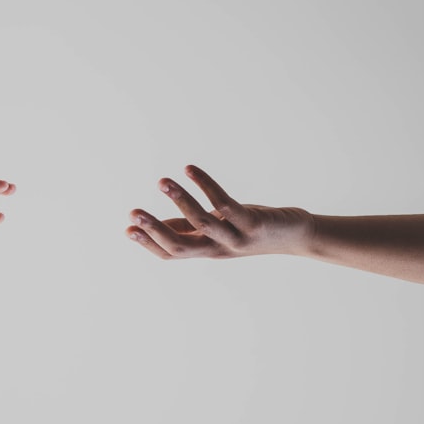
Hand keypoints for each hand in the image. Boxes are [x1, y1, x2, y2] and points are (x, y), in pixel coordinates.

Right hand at [126, 164, 314, 259]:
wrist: (296, 236)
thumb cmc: (251, 230)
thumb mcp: (217, 232)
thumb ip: (188, 230)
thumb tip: (156, 227)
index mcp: (206, 251)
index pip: (172, 254)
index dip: (149, 244)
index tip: (126, 229)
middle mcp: (219, 248)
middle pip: (182, 246)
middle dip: (156, 230)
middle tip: (133, 212)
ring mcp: (236, 237)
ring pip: (202, 223)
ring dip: (180, 201)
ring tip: (162, 181)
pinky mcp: (253, 222)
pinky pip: (225, 203)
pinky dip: (206, 185)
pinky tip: (189, 169)